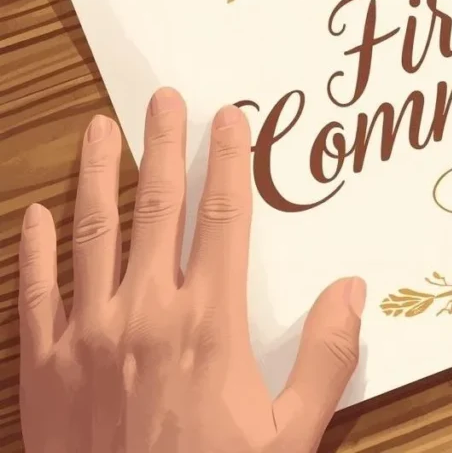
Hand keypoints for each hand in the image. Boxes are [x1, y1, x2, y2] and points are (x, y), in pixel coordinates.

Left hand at [19, 88, 364, 452]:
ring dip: (97, 175)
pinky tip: (36, 214)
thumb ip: (325, 358)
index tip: (229, 119)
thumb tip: (350, 290)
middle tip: (161, 99)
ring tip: (100, 130)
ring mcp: (87, 336)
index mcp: (209, 324)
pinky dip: (34, 248)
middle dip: (162, 146)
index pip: (222, 219)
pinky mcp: (43, 366)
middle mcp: (145, 314)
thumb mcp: (290, 434)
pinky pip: (36, 292)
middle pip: (156, 208)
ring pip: (91, 233)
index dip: (227, 161)